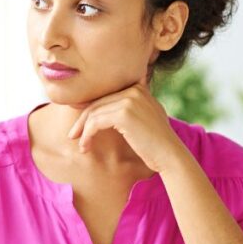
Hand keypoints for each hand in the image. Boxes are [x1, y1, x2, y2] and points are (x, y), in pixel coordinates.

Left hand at [66, 82, 187, 173]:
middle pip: (98, 102)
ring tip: (80, 145)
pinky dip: (87, 135)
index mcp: (138, 88)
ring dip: (83, 130)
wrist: (169, 155)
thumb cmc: (155, 143)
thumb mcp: (145, 117)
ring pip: (94, 113)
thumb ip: (130, 108)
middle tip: (73, 135)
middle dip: (82, 120)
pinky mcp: (124, 114)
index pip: (106, 96)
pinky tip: (85, 146)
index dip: (90, 109)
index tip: (80, 125)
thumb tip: (102, 110)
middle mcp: (134, 89)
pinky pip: (95, 122)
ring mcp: (129, 99)